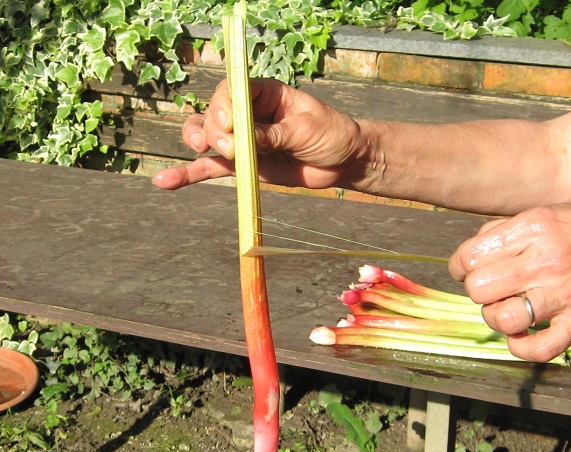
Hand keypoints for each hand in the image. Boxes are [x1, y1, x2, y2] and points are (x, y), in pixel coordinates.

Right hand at [152, 78, 362, 189]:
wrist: (344, 162)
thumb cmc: (331, 135)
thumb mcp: (305, 130)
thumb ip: (273, 135)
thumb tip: (244, 141)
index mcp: (264, 94)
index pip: (232, 91)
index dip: (224, 105)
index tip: (229, 122)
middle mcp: (248, 114)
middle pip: (215, 115)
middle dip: (215, 131)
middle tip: (231, 149)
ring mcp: (243, 140)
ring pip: (207, 137)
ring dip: (197, 142)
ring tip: (200, 151)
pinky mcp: (243, 166)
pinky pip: (211, 168)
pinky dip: (189, 174)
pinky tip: (166, 181)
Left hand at [448, 197, 570, 361]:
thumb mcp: (548, 210)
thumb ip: (509, 229)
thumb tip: (474, 252)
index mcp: (535, 226)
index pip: (471, 255)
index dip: (460, 266)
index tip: (467, 270)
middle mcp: (547, 260)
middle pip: (480, 289)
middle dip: (477, 291)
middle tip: (491, 288)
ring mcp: (565, 293)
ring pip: (503, 319)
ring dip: (495, 318)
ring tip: (506, 308)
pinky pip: (539, 348)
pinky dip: (521, 348)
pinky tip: (522, 336)